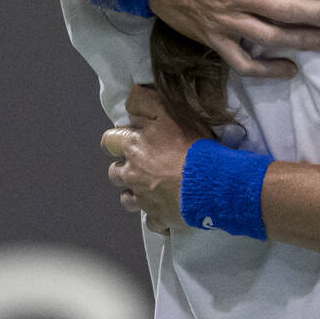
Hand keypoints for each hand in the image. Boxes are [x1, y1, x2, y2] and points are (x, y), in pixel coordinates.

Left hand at [103, 85, 193, 231]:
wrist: (209, 182)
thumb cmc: (190, 144)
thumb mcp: (168, 111)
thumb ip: (144, 101)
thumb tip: (129, 96)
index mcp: (132, 148)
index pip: (109, 142)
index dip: (117, 140)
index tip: (127, 139)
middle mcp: (132, 174)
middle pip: (115, 174)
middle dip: (123, 169)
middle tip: (142, 165)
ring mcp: (144, 199)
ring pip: (127, 200)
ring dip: (135, 194)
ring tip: (150, 189)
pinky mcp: (158, 218)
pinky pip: (153, 222)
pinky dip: (158, 217)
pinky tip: (167, 211)